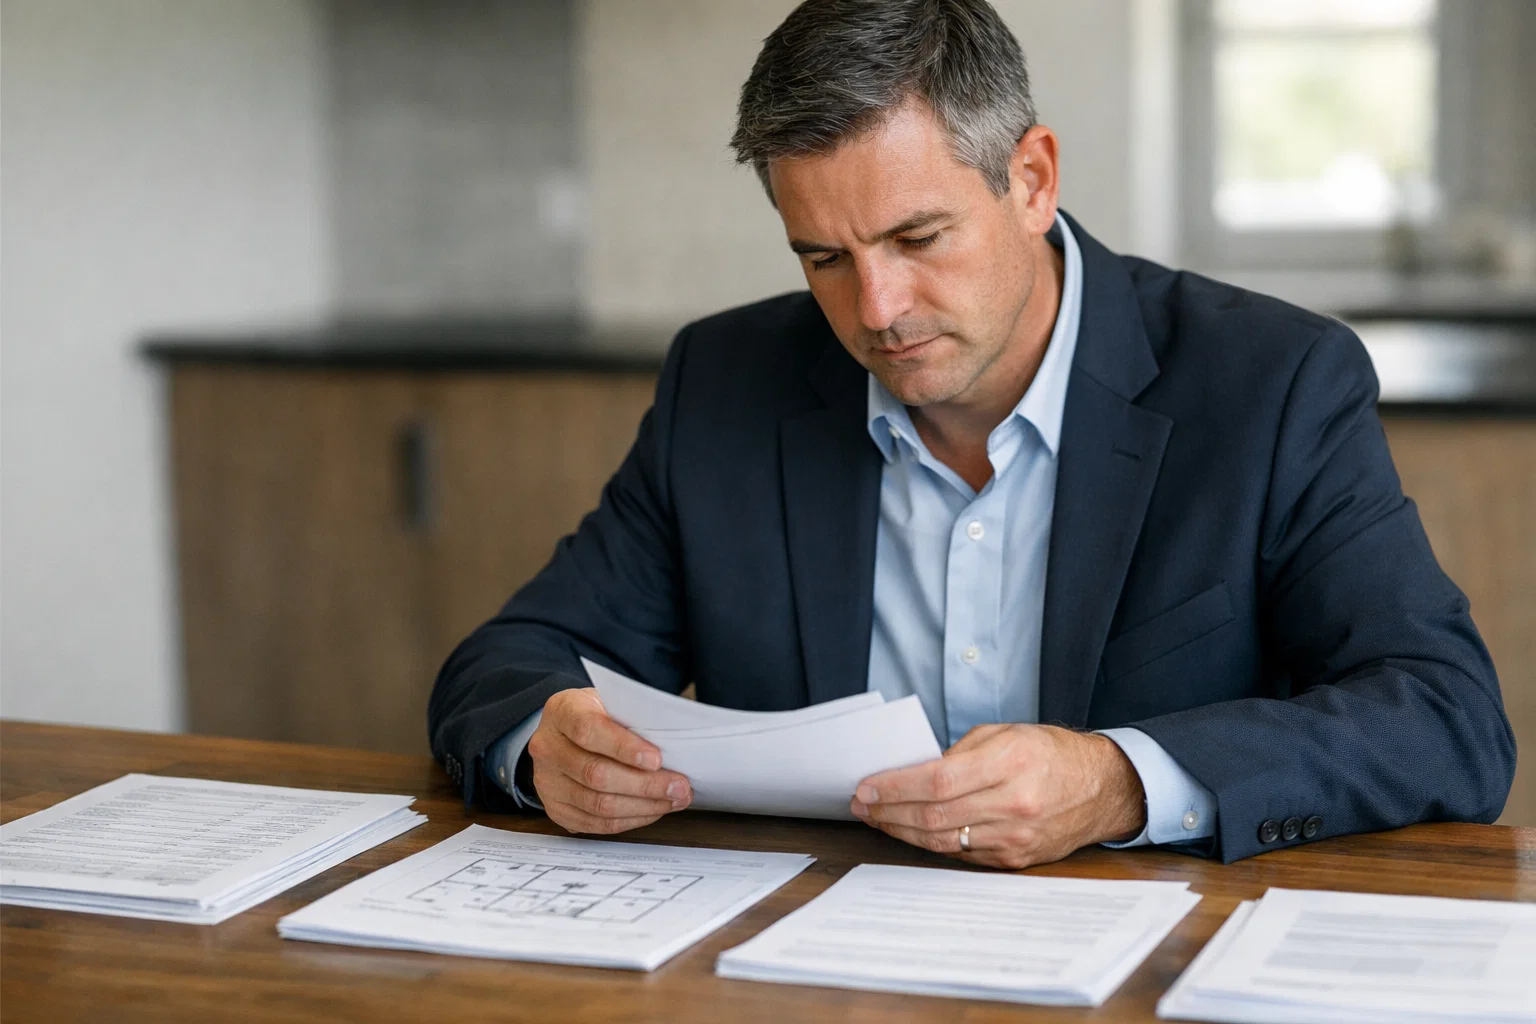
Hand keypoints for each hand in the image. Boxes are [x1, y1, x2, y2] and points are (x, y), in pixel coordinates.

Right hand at [526, 687, 692, 834]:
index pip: (588, 730)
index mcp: (561, 712)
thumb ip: (632, 718)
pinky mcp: (556, 808)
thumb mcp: (610, 702)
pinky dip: (630, 819)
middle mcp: (547, 747)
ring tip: (674, 800)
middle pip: (595, 774)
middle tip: (679, 786)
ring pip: (597, 804)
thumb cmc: (596, 715)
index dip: (623, 747)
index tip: (656, 759)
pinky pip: (596, 823)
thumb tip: (674, 746)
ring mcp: (547, 781)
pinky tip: (653, 810)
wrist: (564, 732)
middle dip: (644, 784)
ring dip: (643, 806)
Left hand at [850, 724, 1145, 868]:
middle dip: (888, 812)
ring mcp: (1016, 837)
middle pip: (934, 816)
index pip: (937, 782)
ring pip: (943, 841)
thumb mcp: (1004, 734)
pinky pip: (963, 854)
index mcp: (1009, 762)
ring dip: (902, 831)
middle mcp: (1014, 804)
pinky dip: (932, 843)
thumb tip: (911, 774)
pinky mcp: (1016, 860)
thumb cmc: (1049, 753)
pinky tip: (911, 831)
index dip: (894, 788)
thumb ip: (958, 753)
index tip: (866, 788)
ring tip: (878, 819)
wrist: (1102, 788)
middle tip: (861, 805)